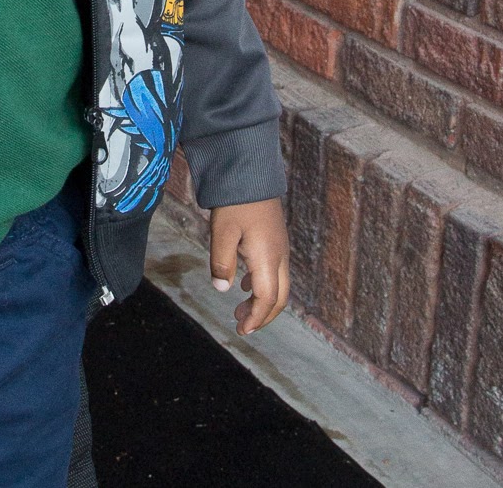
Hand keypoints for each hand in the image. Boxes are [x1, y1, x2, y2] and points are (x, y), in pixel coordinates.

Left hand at [208, 198, 288, 335]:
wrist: (250, 172)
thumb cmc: (235, 202)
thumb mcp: (221, 232)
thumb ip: (221, 262)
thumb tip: (223, 289)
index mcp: (268, 257)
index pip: (267, 298)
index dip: (256, 318)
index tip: (242, 330)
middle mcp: (280, 255)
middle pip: (280, 297)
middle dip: (263, 316)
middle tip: (243, 326)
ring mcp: (280, 247)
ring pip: (280, 285)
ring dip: (263, 302)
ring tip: (240, 310)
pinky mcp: (276, 240)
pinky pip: (276, 271)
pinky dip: (263, 285)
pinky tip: (244, 284)